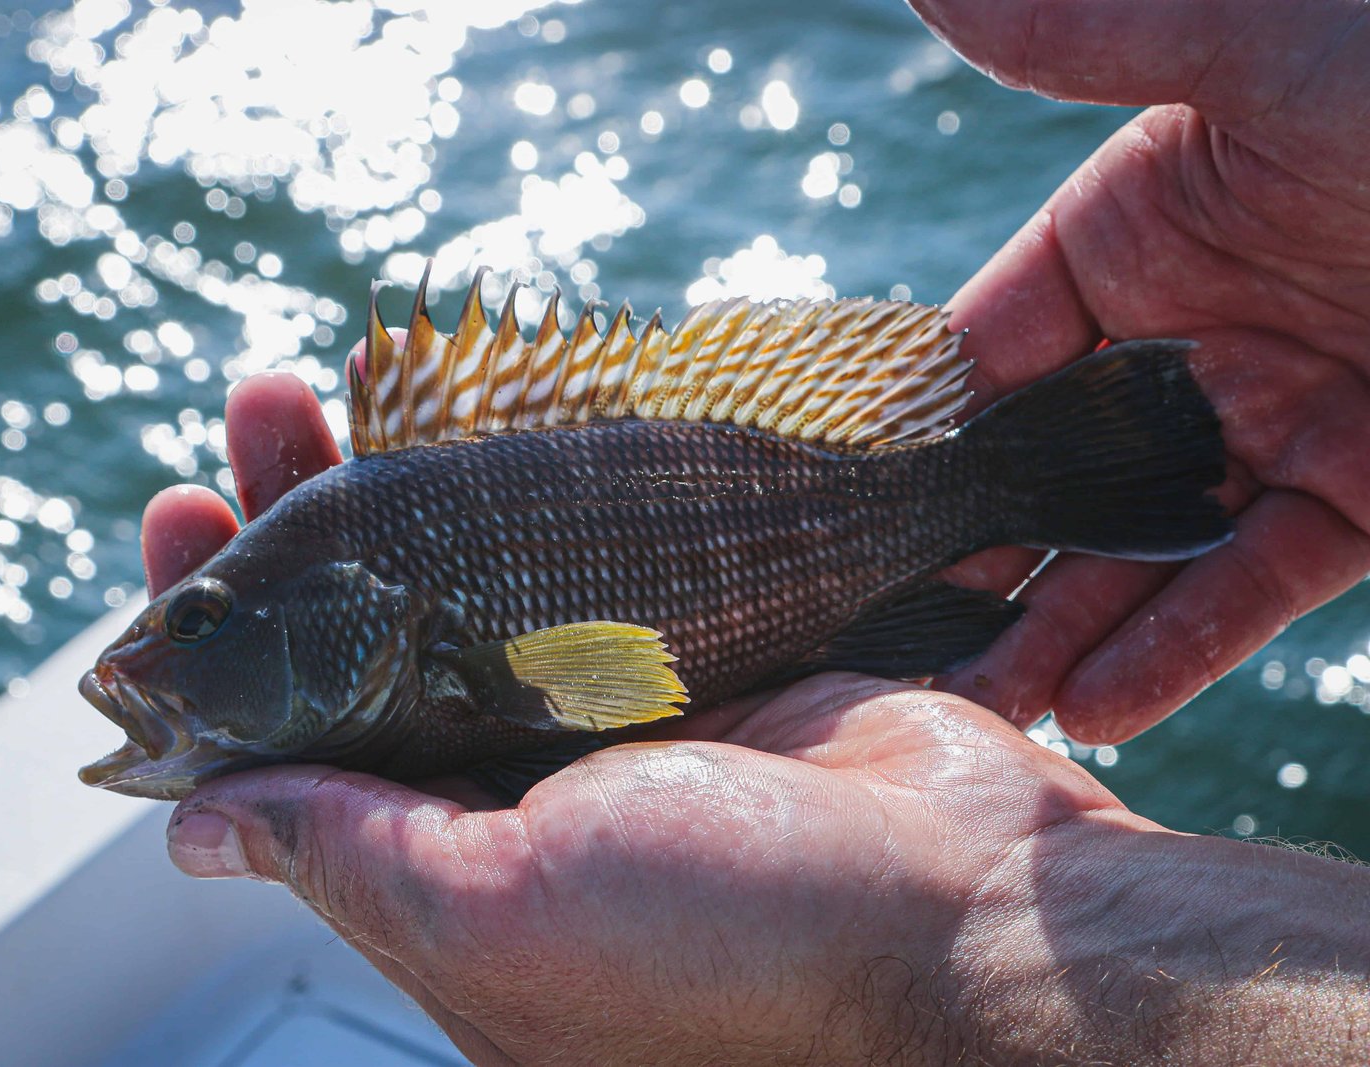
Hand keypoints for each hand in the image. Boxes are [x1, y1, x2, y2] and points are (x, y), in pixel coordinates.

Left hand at [147, 373, 1368, 1063]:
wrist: (965, 902)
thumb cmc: (732, 943)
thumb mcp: (500, 915)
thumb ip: (346, 852)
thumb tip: (188, 829)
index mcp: (442, 878)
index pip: (286, 744)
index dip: (221, 638)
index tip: (178, 525)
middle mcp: (508, 801)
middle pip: (365, 642)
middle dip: (298, 530)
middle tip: (260, 413)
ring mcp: (598, 724)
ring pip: (462, 582)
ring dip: (391, 490)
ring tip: (324, 389)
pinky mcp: (684, 663)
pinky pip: (573, 562)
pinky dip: (514, 494)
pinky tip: (463, 424)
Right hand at [917, 0, 1369, 741]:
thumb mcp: (1265, 48)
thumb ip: (1094, 37)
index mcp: (1135, 232)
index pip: (986, 353)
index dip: (912, 434)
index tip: (836, 514)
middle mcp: (1189, 340)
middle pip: (1047, 471)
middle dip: (971, 557)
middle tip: (886, 642)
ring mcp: (1274, 423)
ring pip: (1137, 544)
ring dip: (1054, 625)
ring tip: (974, 700)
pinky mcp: (1363, 498)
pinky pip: (1253, 582)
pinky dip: (1177, 644)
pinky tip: (1097, 702)